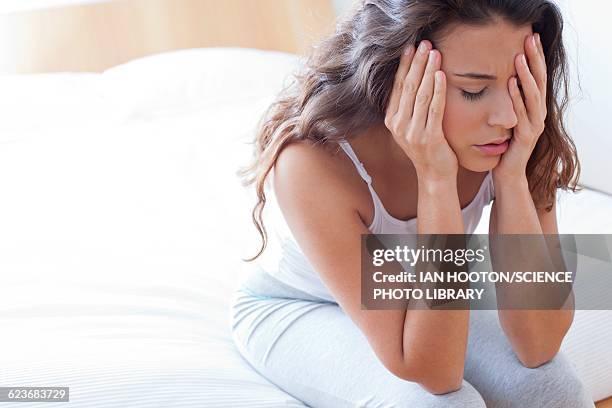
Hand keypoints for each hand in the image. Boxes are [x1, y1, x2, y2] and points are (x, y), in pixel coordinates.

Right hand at [384, 40, 457, 181]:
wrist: (434, 174)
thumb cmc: (426, 147)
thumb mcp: (410, 126)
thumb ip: (407, 106)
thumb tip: (410, 77)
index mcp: (392, 120)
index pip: (398, 87)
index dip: (404, 66)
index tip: (411, 47)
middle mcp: (399, 126)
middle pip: (408, 87)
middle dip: (417, 63)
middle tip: (424, 43)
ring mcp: (413, 133)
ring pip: (420, 95)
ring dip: (428, 71)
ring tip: (435, 53)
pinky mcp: (430, 137)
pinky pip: (434, 109)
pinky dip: (438, 90)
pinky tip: (441, 75)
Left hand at [493, 33, 547, 181]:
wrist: (507, 172)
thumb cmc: (505, 144)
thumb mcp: (508, 118)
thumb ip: (510, 100)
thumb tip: (502, 76)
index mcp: (535, 107)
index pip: (537, 77)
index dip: (535, 57)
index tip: (530, 36)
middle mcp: (538, 114)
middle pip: (539, 81)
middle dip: (534, 60)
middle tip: (529, 39)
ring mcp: (534, 125)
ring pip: (533, 96)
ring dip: (525, 76)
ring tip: (519, 58)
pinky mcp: (526, 137)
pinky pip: (521, 114)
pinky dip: (516, 98)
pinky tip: (510, 84)